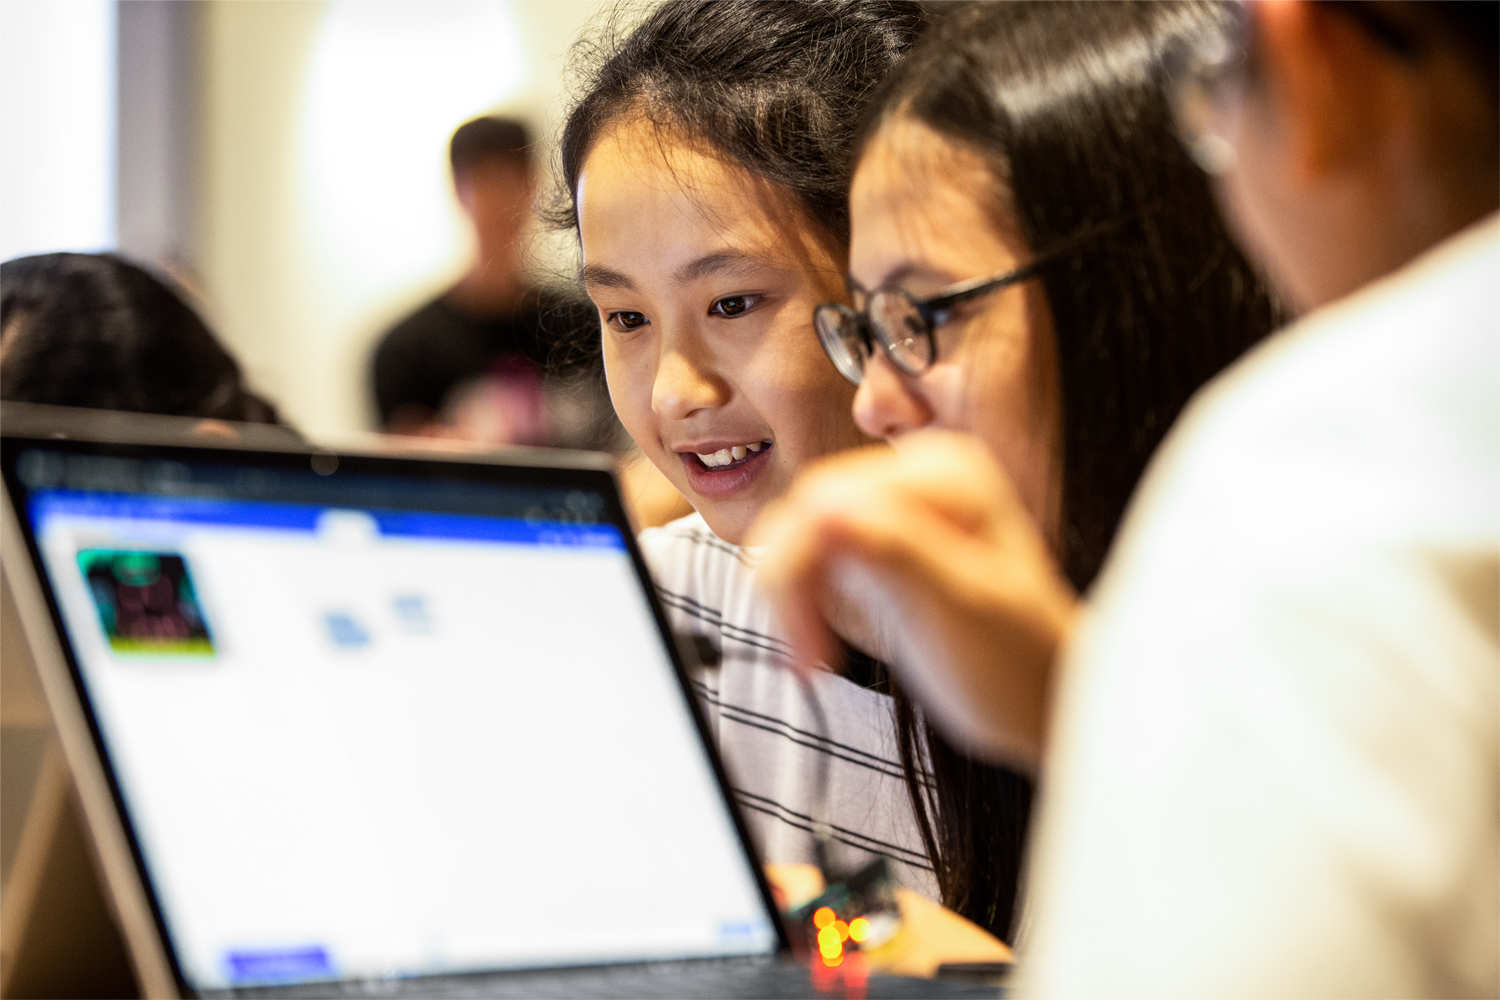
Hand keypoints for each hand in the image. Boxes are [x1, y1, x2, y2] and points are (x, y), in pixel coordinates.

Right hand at [749, 430, 1079, 769]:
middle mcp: (918, 473)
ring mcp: (899, 503)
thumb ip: (898, 547)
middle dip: (792, 587)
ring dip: (792, 597)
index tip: (810, 652)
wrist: (1041, 698)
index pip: (828, 499)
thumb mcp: (961, 607)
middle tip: (806, 663)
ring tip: (812, 661)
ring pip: (800, 531)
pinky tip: (817, 644)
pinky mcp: (881, 536)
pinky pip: (813, 551)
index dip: (800, 569)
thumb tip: (824, 510)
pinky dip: (802, 599)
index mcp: (944, 475)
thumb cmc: (1019, 664)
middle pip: (807, 510)